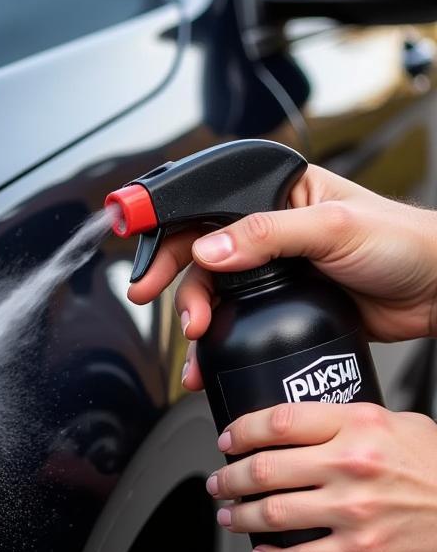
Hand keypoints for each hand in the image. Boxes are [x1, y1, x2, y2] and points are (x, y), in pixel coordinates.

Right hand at [126, 164, 436, 389]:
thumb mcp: (333, 228)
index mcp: (275, 193)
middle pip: (198, 251)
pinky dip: (216, 342)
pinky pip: (235, 322)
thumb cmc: (405, 243)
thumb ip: (267, 235)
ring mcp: (273, 270)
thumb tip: (209, 250)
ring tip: (196, 340)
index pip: (206, 206)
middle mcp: (269, 228)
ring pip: (212, 291)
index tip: (146, 260)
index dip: (167, 229)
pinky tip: (209, 359)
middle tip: (152, 299)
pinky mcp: (281, 306)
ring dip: (194, 316)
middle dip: (173, 280)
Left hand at [207, 401, 436, 551]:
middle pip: (264, 468)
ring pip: (273, 513)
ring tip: (229, 514)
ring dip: (240, 516)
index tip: (228, 439)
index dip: (241, 431)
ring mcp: (354, 510)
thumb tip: (304, 426)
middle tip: (219, 482)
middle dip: (229, 477)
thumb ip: (350, 422)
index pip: (279, 421)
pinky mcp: (361, 551)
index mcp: (358, 426)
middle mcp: (352, 465)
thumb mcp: (399, 424)